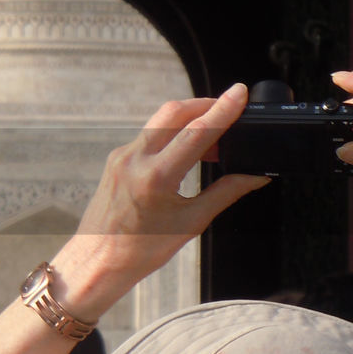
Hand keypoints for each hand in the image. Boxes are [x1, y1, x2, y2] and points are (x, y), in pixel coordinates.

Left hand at [54, 83, 270, 317]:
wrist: (97, 261)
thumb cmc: (140, 250)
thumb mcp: (191, 223)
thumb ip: (225, 193)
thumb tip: (255, 175)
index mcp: (155, 177)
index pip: (197, 132)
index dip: (223, 109)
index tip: (240, 92)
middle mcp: (134, 159)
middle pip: (174, 113)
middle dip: (205, 105)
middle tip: (230, 111)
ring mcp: (121, 156)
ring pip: (160, 121)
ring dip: (188, 119)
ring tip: (213, 139)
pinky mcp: (116, 159)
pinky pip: (148, 135)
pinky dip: (171, 133)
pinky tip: (186, 150)